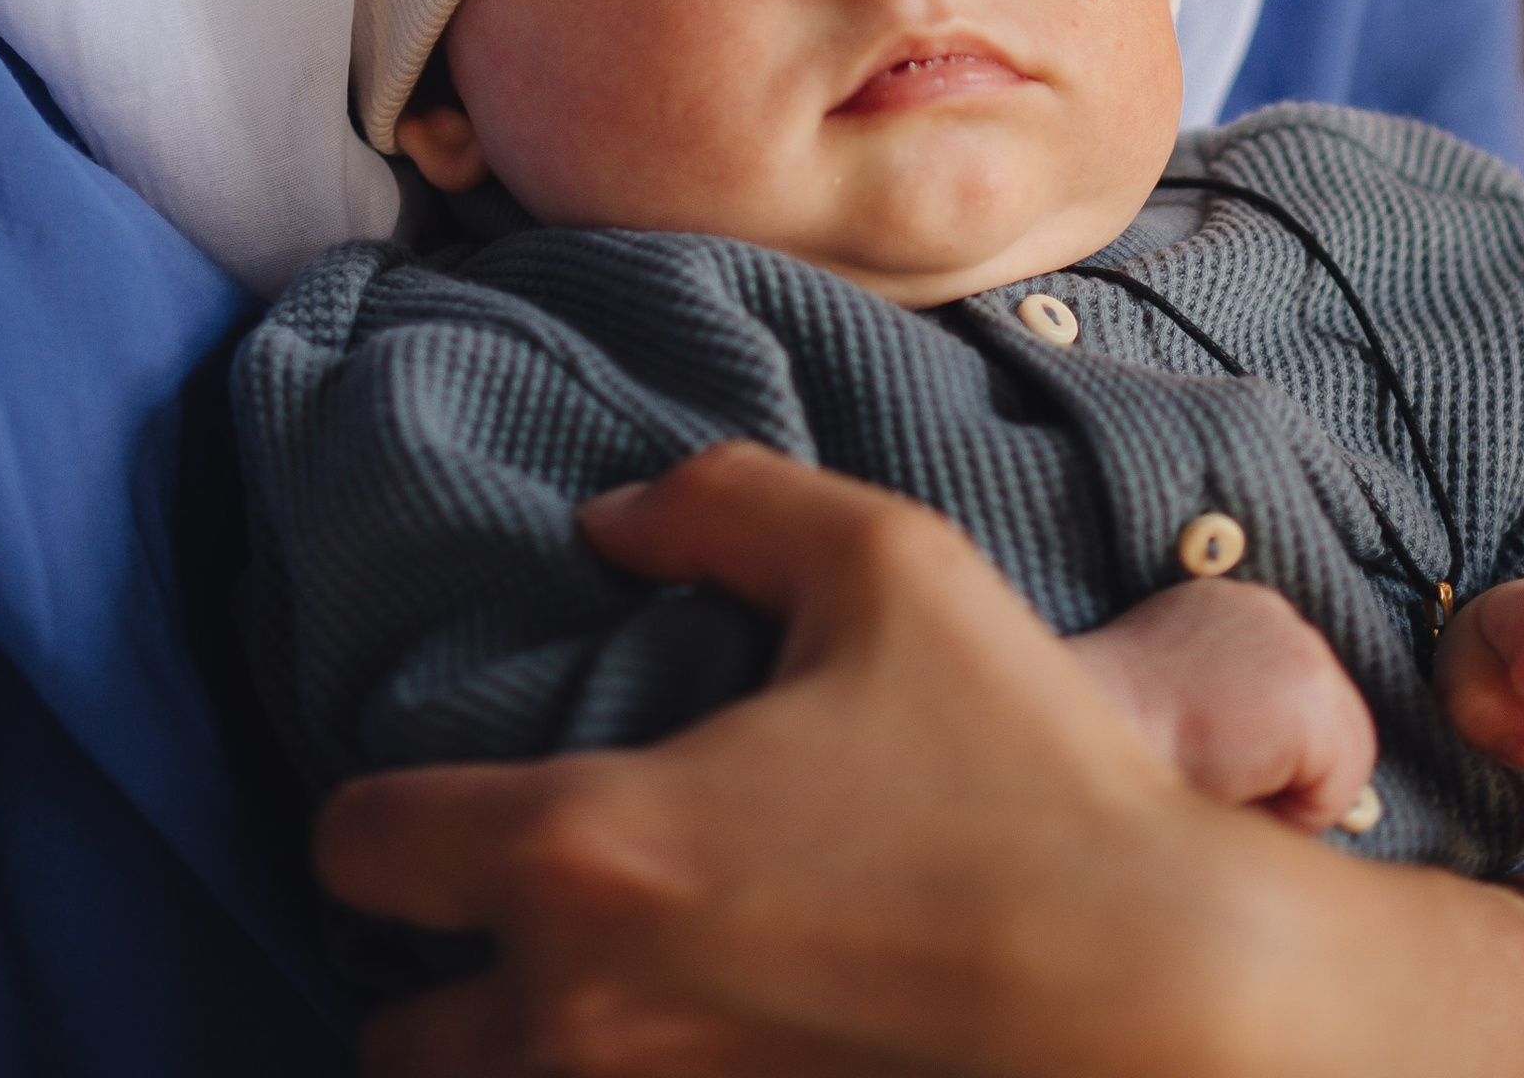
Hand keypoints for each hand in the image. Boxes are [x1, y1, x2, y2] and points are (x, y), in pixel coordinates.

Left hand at [315, 440, 1301, 1077]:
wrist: (1162, 990)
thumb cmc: (1024, 772)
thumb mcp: (888, 566)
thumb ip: (726, 501)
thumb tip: (614, 515)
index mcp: (589, 850)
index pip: (362, 849)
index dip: (378, 814)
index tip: (432, 802)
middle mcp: (583, 1018)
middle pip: (389, 1040)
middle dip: (432, 979)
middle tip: (513, 924)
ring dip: (506, 1055)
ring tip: (590, 993)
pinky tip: (683, 1041)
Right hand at [1071, 578, 1378, 831]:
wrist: (1090, 729)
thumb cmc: (1112, 740)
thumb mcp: (1173, 699)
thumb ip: (1223, 703)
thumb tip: (1265, 753)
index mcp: (1227, 606)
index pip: (1283, 696)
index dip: (1255, 749)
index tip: (1199, 753)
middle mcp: (1270, 609)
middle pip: (1321, 727)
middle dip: (1278, 771)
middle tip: (1208, 773)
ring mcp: (1298, 644)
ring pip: (1335, 762)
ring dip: (1283, 793)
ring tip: (1215, 779)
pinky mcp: (1313, 694)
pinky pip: (1337, 792)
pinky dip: (1294, 815)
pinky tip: (1232, 785)